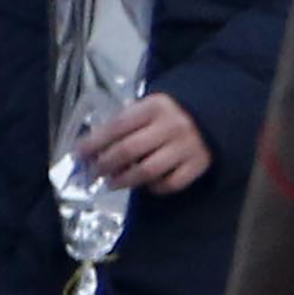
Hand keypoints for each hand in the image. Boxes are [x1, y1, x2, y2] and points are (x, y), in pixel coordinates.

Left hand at [76, 94, 212, 194]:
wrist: (214, 113)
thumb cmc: (169, 114)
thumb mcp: (146, 108)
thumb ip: (122, 124)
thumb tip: (89, 148)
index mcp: (154, 107)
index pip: (117, 127)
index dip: (94, 143)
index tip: (79, 155)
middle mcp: (172, 125)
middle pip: (128, 150)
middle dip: (105, 164)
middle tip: (94, 173)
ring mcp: (187, 146)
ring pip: (148, 171)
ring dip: (124, 180)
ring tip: (112, 182)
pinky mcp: (199, 164)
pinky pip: (171, 183)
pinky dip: (155, 187)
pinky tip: (146, 184)